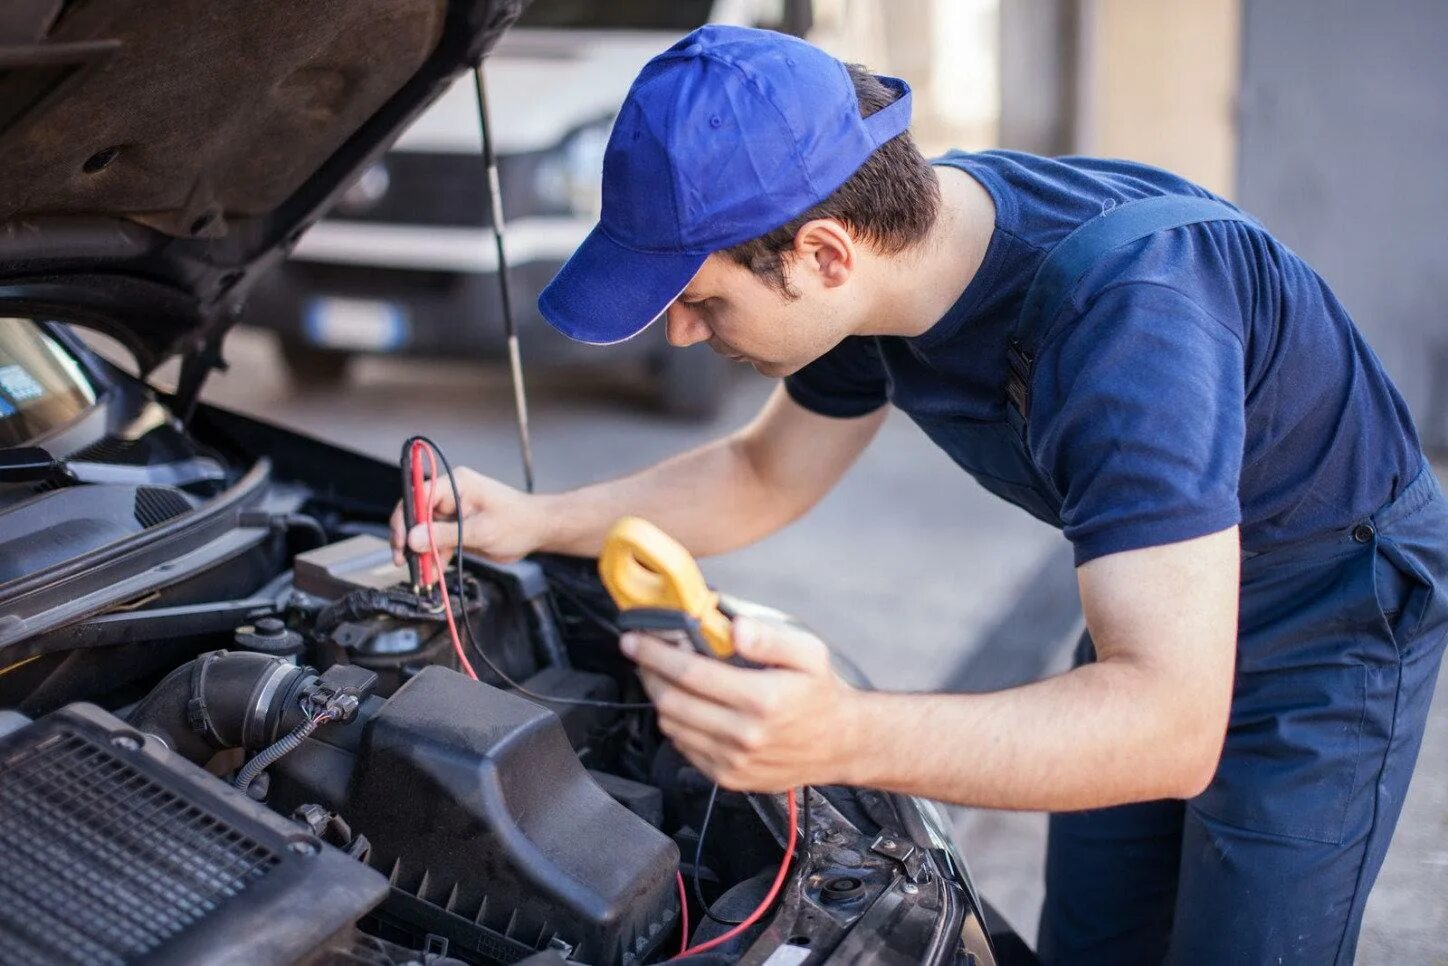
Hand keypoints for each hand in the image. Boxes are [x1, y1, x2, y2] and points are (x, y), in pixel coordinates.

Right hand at [388, 466, 549, 565]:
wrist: (538, 530)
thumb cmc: (518, 521)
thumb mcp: (481, 531)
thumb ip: (446, 535)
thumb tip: (413, 539)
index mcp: (456, 484)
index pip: (418, 495)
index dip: (405, 518)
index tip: (402, 542)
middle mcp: (451, 494)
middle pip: (417, 514)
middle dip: (409, 539)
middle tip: (404, 561)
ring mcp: (453, 511)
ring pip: (424, 531)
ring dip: (421, 553)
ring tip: (422, 574)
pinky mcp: (457, 527)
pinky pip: (437, 541)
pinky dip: (434, 557)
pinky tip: (432, 573)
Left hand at [621, 618, 861, 791]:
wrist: (840, 744)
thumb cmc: (821, 694)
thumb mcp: (808, 653)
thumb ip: (769, 637)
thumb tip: (733, 626)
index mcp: (761, 699)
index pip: (690, 673)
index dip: (655, 653)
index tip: (634, 639)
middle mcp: (744, 734)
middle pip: (672, 701)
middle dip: (648, 673)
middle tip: (642, 654)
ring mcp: (733, 761)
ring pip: (672, 726)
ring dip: (659, 698)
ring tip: (663, 676)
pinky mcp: (728, 778)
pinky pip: (684, 748)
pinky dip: (676, 724)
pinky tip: (687, 705)